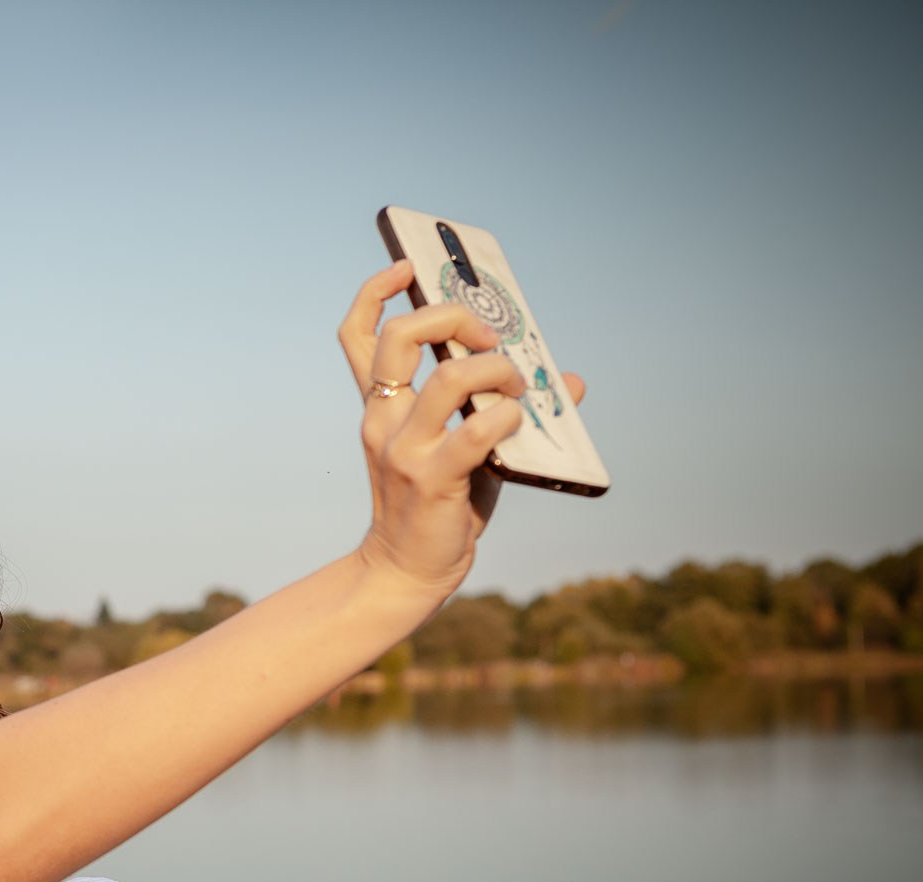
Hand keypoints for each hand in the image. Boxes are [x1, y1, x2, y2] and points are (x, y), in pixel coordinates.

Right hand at [337, 259, 586, 599]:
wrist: (404, 571)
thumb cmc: (436, 508)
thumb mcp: (457, 449)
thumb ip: (497, 409)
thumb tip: (565, 379)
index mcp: (380, 408)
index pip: (357, 334)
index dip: (375, 291)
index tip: (405, 269)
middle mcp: (383, 420)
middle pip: (400, 336)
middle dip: (454, 317)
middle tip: (489, 339)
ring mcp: (404, 449)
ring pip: (450, 375)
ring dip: (497, 369)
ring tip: (515, 387)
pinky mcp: (433, 478)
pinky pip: (479, 429)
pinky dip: (510, 417)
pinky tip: (517, 427)